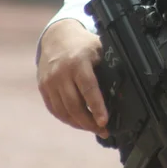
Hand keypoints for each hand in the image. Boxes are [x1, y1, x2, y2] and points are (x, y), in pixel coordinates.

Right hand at [37, 19, 108, 136]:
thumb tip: (123, 93)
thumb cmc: (84, 45)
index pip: (89, 89)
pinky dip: (67, 119)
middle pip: (74, 105)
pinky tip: (78, 122)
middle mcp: (61, 73)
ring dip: (79, 124)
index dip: (97, 107)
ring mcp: (49, 81)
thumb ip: (109, 68)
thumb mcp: (100, 50)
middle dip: (89, 122)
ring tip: (93, 129)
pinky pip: (54, 109)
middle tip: (103, 131)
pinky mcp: (43, 87)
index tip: (104, 122)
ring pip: (63, 111)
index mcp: (78, 62)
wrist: (57, 36)